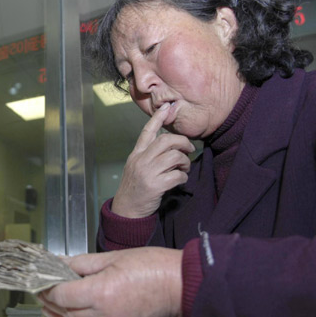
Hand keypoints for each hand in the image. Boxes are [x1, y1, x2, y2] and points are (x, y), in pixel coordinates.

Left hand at [38, 247, 182, 316]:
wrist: (179, 285)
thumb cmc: (149, 266)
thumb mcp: (112, 257)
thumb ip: (81, 263)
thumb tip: (59, 263)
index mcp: (100, 292)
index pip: (62, 296)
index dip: (48, 290)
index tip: (40, 283)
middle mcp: (104, 315)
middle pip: (66, 313)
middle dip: (49, 303)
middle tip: (41, 293)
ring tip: (50, 309)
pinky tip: (74, 315)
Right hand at [112, 103, 194, 217]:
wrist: (127, 209)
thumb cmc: (135, 188)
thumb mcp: (136, 167)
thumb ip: (148, 155)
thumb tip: (170, 146)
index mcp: (136, 154)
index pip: (147, 132)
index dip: (157, 118)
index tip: (166, 107)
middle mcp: (141, 160)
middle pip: (166, 141)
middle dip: (182, 142)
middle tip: (189, 149)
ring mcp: (147, 173)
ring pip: (174, 156)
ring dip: (185, 161)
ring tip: (185, 167)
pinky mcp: (156, 186)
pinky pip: (177, 175)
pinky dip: (184, 177)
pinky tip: (181, 180)